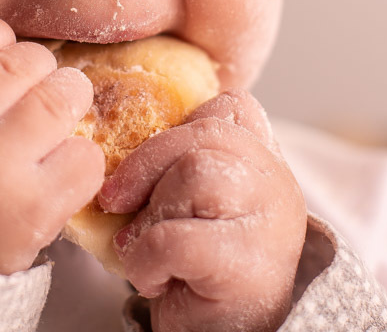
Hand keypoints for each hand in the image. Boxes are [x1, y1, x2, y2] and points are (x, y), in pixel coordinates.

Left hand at [99, 89, 306, 331]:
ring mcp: (270, 224)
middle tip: (116, 201)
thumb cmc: (197, 268)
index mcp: (265, 160)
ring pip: (196, 174)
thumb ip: (177, 163)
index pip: (232, 107)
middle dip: (146, 165)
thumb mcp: (190, 200)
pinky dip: (146, 258)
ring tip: (145, 247)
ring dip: (151, 214)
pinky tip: (156, 279)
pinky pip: (174, 238)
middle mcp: (277, 184)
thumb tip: (108, 139)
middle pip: (205, 134)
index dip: (179, 128)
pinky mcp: (246, 267)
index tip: (149, 167)